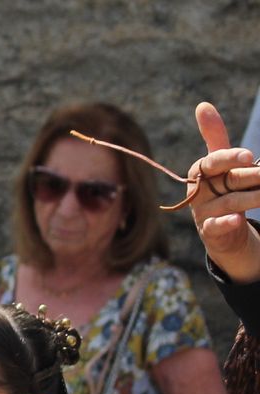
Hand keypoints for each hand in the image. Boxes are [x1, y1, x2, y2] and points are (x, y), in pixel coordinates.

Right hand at [189, 102, 259, 284]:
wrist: (220, 226)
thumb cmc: (222, 187)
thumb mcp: (220, 163)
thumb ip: (214, 136)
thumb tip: (202, 105)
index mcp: (200, 172)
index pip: (213, 162)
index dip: (229, 158)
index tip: (249, 156)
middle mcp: (199, 191)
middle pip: (229, 181)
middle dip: (251, 177)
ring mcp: (202, 212)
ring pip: (230, 202)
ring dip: (252, 198)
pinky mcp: (208, 231)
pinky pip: (216, 226)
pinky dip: (226, 224)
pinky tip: (237, 220)